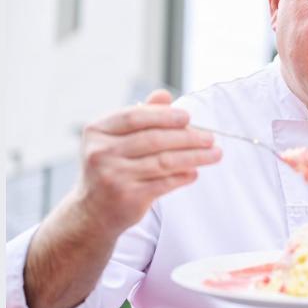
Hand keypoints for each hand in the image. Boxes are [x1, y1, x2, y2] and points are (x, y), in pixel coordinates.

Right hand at [76, 89, 221, 232]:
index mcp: (97, 131)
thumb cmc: (112, 166)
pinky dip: (183, 177)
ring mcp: (113, 176)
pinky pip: (163, 183)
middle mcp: (101, 152)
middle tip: (210, 137)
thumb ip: (141, 116)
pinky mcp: (127, 197)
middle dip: (187, 137)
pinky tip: (195, 172)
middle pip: (153, 139)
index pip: (135, 117)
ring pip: (163, 162)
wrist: (94, 211)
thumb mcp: (118, 139)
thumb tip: (164, 95)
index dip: (164, 116)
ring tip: (214, 154)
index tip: (188, 117)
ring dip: (194, 157)